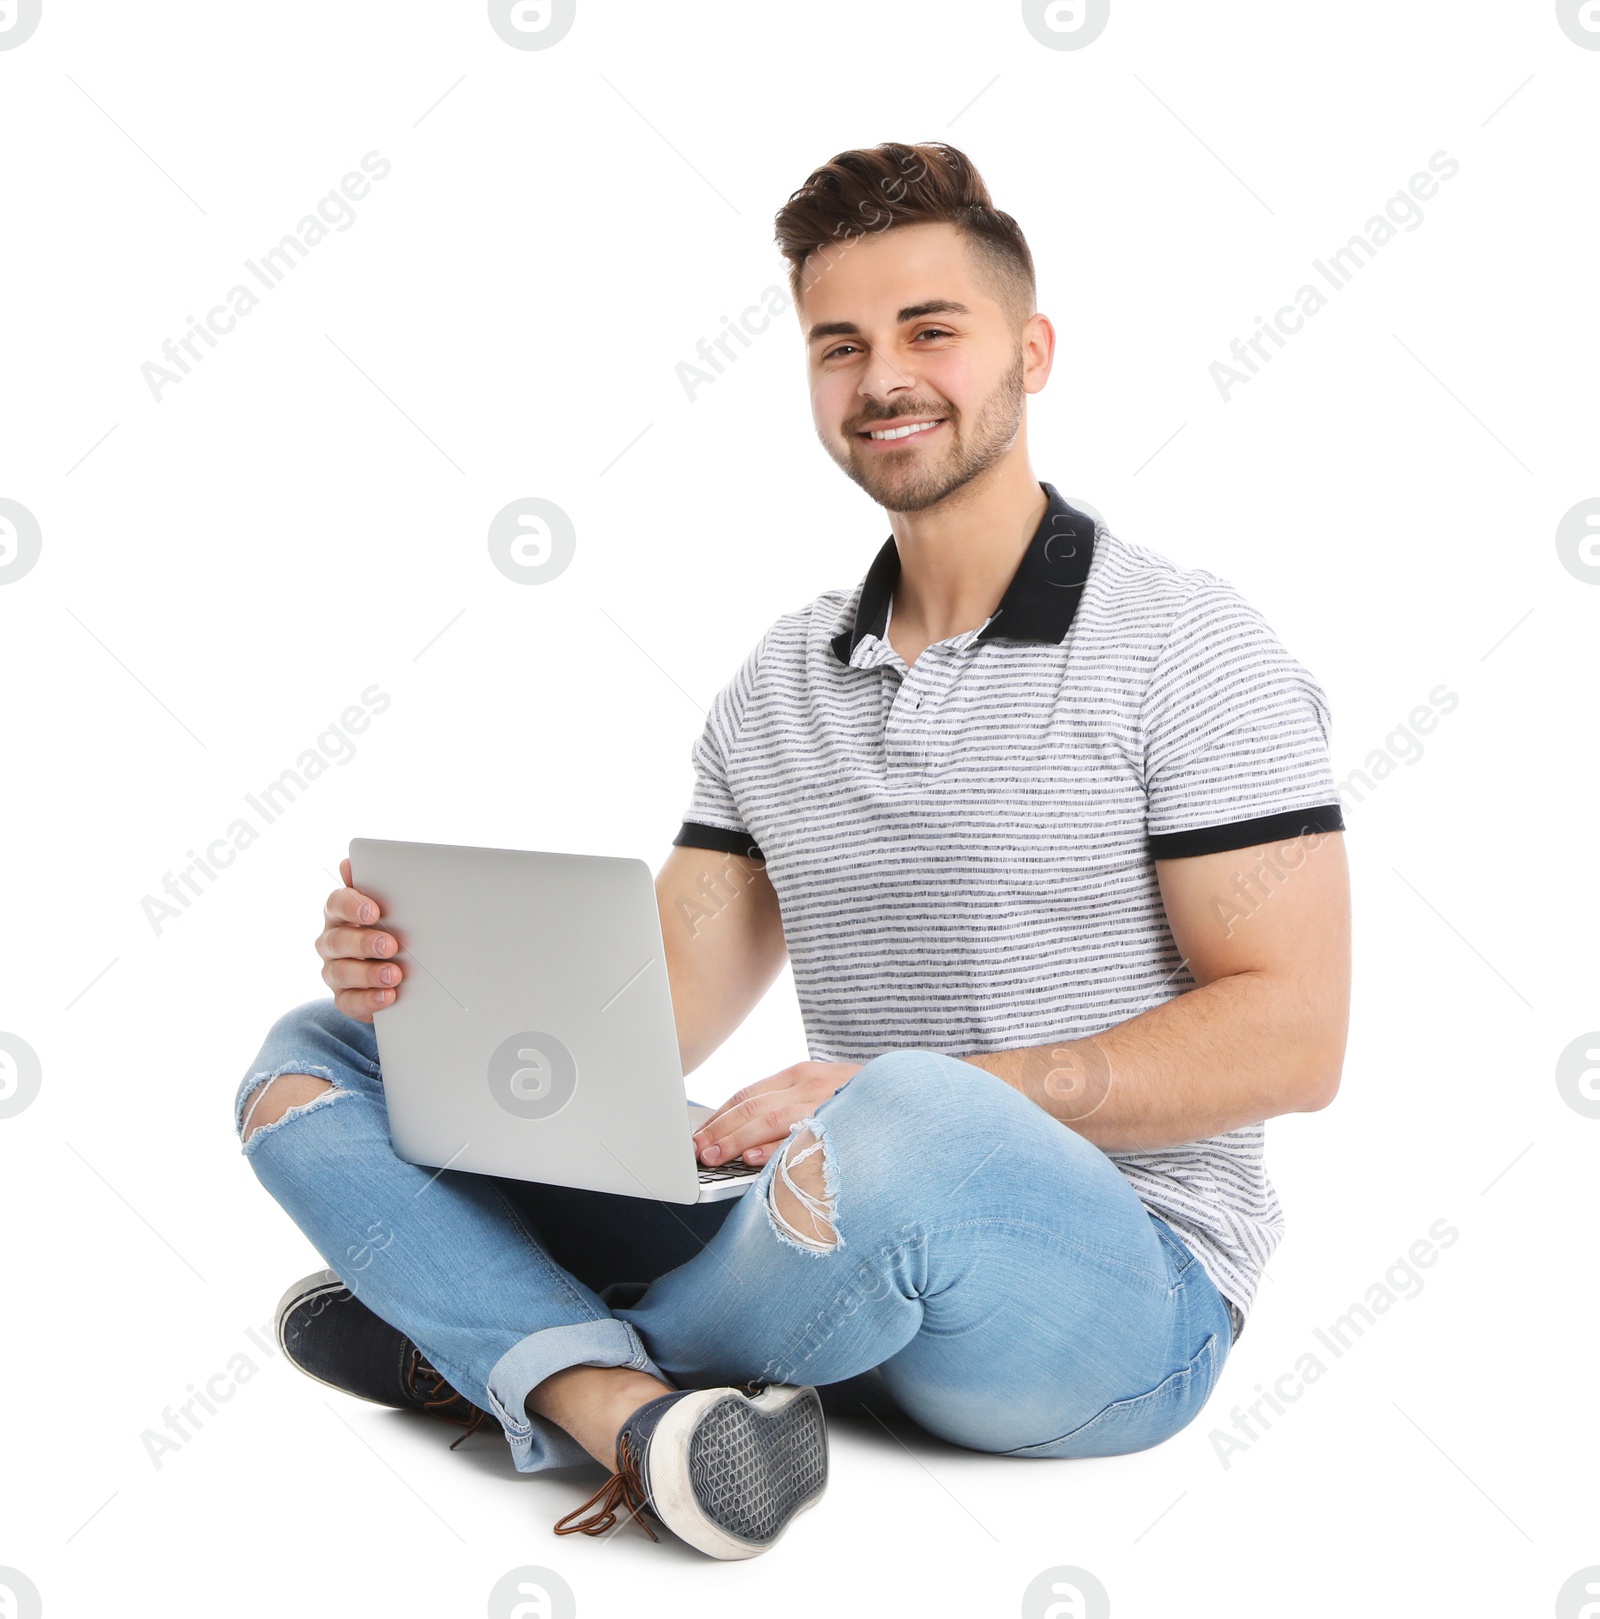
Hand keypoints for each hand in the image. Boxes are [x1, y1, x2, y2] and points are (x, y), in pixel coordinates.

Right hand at [315, 856, 403, 1022]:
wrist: (402, 969)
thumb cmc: (393, 927)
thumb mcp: (392, 906)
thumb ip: (377, 885)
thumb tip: (349, 862)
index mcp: (340, 913)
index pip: (336, 903)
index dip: (352, 906)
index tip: (374, 911)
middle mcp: (332, 940)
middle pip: (337, 940)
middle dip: (364, 943)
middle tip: (391, 945)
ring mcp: (334, 970)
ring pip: (340, 972)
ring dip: (368, 974)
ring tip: (395, 974)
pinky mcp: (344, 997)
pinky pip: (348, 1001)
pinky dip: (368, 1000)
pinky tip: (389, 996)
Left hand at [692, 1061, 863, 1166]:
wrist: (924, 1094)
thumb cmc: (869, 1103)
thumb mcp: (825, 1092)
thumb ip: (791, 1108)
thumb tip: (749, 1138)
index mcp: (803, 1076)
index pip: (750, 1094)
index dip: (720, 1115)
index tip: (698, 1135)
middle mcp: (813, 1085)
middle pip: (755, 1106)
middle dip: (722, 1130)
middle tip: (698, 1152)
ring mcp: (830, 1103)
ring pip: (775, 1119)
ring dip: (740, 1140)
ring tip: (717, 1156)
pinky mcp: (848, 1123)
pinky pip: (809, 1138)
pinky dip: (781, 1150)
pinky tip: (760, 1161)